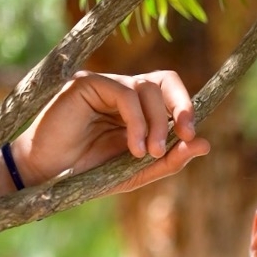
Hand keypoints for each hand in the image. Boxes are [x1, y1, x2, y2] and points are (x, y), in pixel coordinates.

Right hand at [2, 70, 209, 194]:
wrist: (51, 176)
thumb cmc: (91, 173)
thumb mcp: (137, 172)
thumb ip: (170, 160)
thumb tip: (205, 144)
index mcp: (140, 109)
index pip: (170, 93)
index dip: (186, 108)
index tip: (192, 136)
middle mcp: (125, 92)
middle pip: (165, 80)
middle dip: (181, 106)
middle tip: (186, 135)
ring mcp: (106, 85)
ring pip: (146, 88)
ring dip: (155, 124)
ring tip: (147, 153)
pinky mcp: (87, 83)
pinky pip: (124, 93)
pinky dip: (136, 121)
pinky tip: (133, 147)